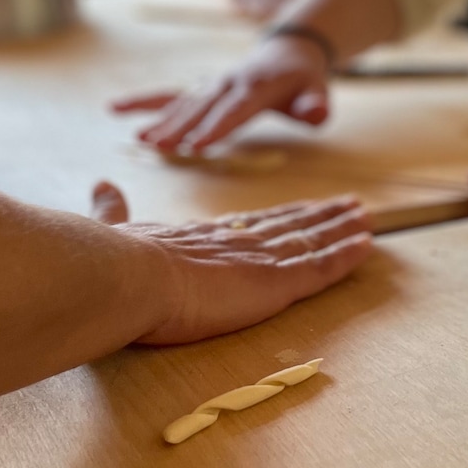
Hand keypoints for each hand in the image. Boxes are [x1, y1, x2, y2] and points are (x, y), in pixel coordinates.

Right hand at [92, 184, 371, 342]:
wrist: (123, 274)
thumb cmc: (114, 263)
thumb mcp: (115, 232)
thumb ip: (114, 211)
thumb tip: (102, 184)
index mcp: (201, 236)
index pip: (252, 223)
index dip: (282, 215)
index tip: (304, 208)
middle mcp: (235, 241)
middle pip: (291, 225)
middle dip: (321, 216)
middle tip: (352, 206)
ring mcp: (257, 260)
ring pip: (311, 241)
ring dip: (340, 230)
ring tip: (366, 219)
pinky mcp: (272, 283)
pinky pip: (319, 268)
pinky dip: (344, 257)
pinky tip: (366, 246)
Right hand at [112, 33, 331, 152]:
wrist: (288, 53)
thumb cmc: (304, 82)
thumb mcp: (317, 92)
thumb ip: (315, 105)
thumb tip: (317, 114)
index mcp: (257, 87)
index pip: (235, 110)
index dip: (217, 127)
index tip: (198, 145)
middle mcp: (228, 84)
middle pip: (202, 108)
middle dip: (180, 127)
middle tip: (159, 146)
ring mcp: (210, 85)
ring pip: (183, 104)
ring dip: (162, 121)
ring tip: (142, 140)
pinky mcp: (199, 89)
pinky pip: (168, 94)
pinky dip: (142, 101)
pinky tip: (115, 109)